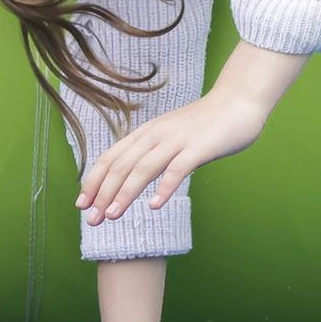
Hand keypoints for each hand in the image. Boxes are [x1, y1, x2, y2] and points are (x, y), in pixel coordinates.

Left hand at [78, 61, 288, 226]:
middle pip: (122, 166)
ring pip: (144, 168)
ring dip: (125, 193)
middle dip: (103, 193)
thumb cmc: (205, 123)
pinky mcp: (199, 148)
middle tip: (91, 220)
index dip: (94, 181)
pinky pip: (178, 169)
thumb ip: (153, 153)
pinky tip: (154, 206)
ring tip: (112, 215)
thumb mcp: (170, 135)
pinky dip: (164, 187)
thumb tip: (132, 177)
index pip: (111, 157)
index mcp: (147, 132)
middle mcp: (156, 134)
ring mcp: (177, 140)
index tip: (82, 204)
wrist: (238, 101)